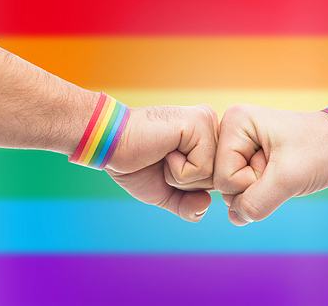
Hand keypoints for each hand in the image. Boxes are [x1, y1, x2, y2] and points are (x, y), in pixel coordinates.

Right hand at [105, 104, 218, 221]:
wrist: (108, 144)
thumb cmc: (135, 165)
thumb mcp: (167, 193)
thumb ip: (189, 205)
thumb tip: (207, 203)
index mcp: (208, 138)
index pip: (218, 180)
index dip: (191, 187)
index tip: (166, 166)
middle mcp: (212, 126)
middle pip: (219, 179)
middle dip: (187, 183)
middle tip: (163, 161)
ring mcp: (207, 123)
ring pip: (213, 176)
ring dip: (181, 177)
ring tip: (163, 156)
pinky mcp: (199, 124)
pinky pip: (202, 169)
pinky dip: (178, 171)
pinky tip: (164, 151)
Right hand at [214, 104, 327, 225]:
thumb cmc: (320, 150)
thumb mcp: (288, 178)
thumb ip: (256, 203)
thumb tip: (235, 218)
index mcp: (235, 122)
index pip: (224, 177)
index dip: (252, 182)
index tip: (278, 164)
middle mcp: (230, 131)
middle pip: (224, 184)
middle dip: (254, 186)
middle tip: (281, 167)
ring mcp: (238, 145)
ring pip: (233, 190)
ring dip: (260, 189)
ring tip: (281, 169)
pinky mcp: (246, 158)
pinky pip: (242, 189)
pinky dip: (261, 191)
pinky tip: (276, 176)